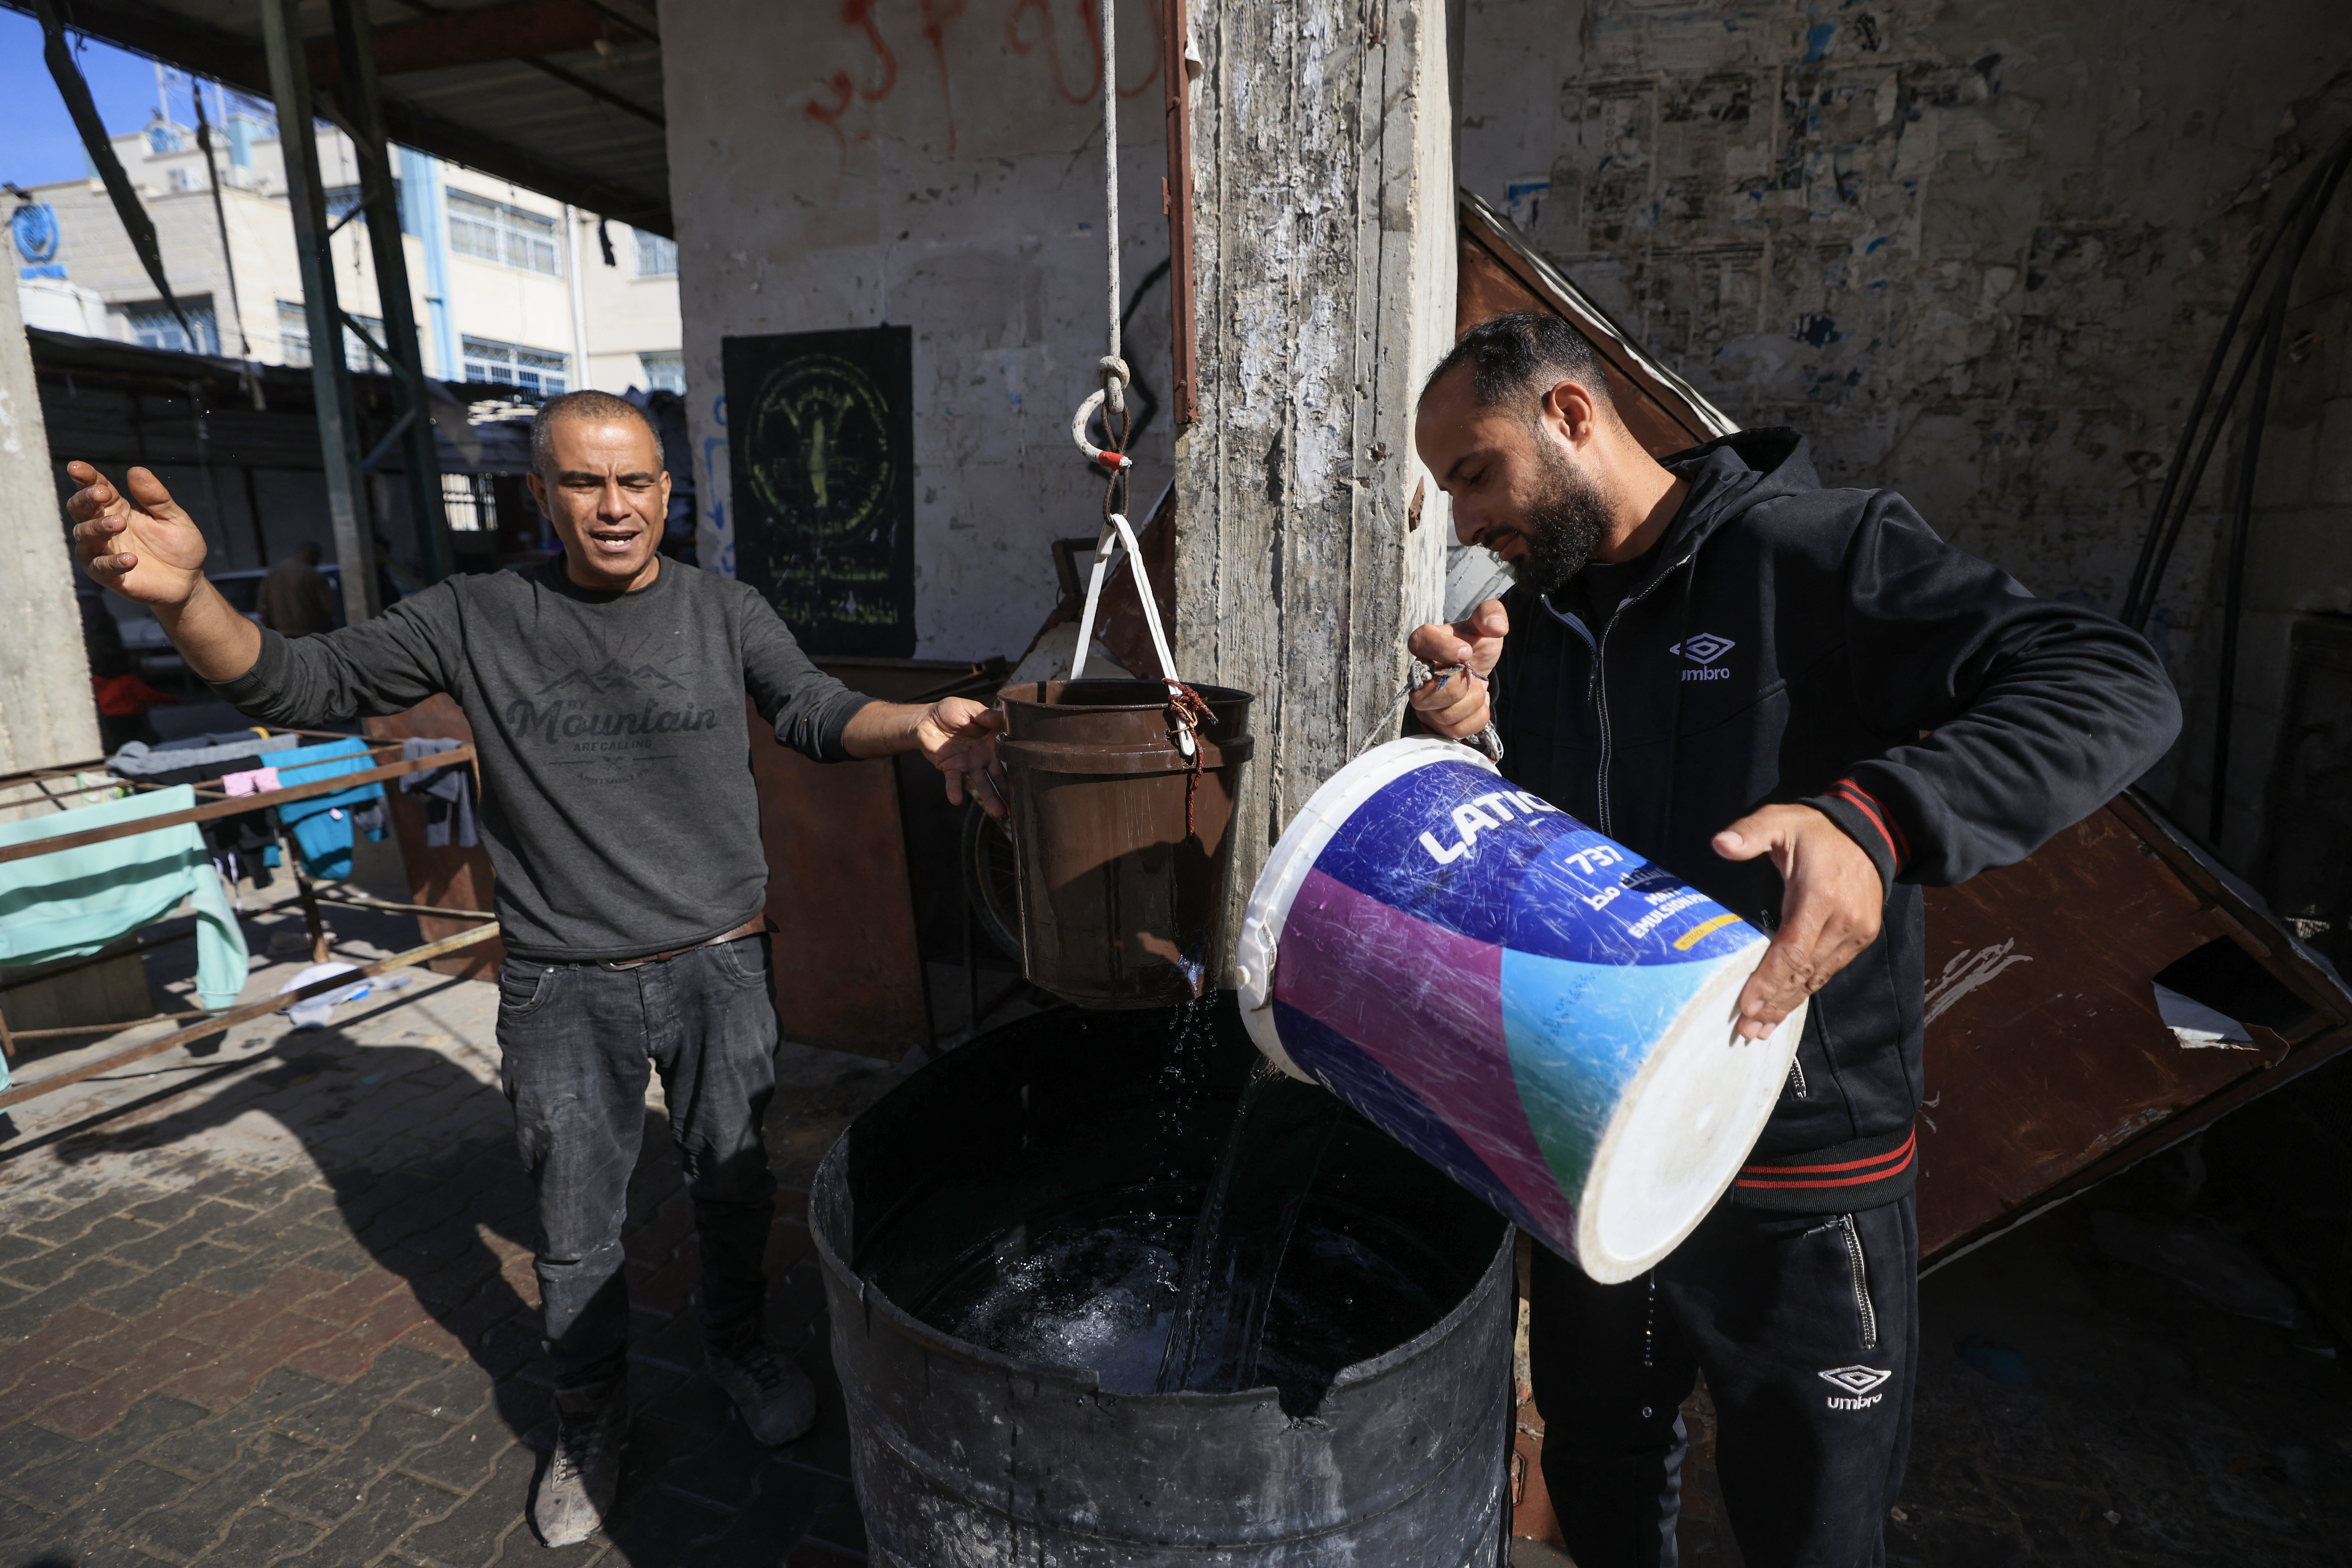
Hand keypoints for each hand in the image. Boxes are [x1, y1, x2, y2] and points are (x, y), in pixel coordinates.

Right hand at [67, 462, 209, 608]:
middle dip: (86, 499)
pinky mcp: (107, 575)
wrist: (188, 580)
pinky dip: (112, 562)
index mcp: (117, 508)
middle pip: (80, 509)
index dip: (86, 477)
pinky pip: (100, 567)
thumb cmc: (178, 546)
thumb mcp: (174, 518)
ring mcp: (101, 551)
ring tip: (119, 523)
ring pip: (85, 536)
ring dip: (98, 527)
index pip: (96, 487)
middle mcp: (102, 527)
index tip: (77, 467)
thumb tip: (136, 470)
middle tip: (101, 493)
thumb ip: (156, 497)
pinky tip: (130, 559)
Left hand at [917, 696, 1009, 817]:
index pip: (1010, 755)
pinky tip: (956, 800)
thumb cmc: (951, 711)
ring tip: (999, 813)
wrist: (926, 719)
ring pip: (982, 783)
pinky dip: (955, 790)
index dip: (1020, 765)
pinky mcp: (951, 769)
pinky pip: (954, 781)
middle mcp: (984, 756)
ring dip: (990, 798)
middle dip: (1009, 791)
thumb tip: (1004, 716)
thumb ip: (985, 716)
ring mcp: (969, 764)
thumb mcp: (969, 709)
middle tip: (1018, 807)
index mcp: (993, 741)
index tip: (1033, 778)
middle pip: (1000, 776)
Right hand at [1406, 599, 1507, 738]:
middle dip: (1464, 685)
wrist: (1476, 667)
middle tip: (1474, 674)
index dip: (1443, 650)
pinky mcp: (1436, 724)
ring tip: (1477, 688)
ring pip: (1445, 715)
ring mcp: (1424, 704)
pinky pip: (1456, 731)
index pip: (1420, 643)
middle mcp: (1416, 677)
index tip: (1467, 652)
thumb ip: (1491, 614)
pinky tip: (1478, 704)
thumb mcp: (1485, 624)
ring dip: (1473, 702)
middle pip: (1430, 694)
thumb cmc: (1475, 645)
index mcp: (1424, 643)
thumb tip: (1497, 626)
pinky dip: (1477, 719)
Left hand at [1712, 803, 1884, 1040]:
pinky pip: (1830, 970)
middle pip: (1804, 972)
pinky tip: (1787, 1006)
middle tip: (1746, 1030)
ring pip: (1818, 977)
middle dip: (1774, 1003)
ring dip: (1789, 1004)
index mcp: (1820, 896)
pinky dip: (1807, 990)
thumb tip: (1720, 844)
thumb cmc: (1816, 830)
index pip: (1791, 949)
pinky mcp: (1862, 936)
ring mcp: (1857, 932)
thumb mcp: (1780, 820)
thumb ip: (1751, 832)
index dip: (1768, 980)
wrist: (1870, 831)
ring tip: (1761, 1029)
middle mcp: (1843, 920)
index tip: (1746, 1006)